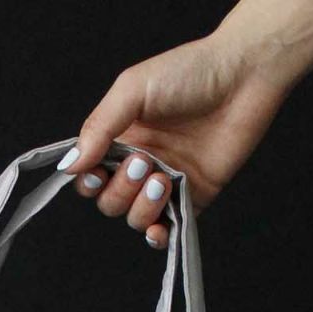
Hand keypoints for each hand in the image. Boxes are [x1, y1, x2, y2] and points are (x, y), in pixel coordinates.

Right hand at [58, 34, 288, 247]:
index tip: (98, 171)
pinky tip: (158, 229)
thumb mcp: (132, 90)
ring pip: (134, 218)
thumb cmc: (189, 72)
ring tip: (162, 179)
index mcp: (121, 139)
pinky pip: (167, 230)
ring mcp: (166, 183)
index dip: (89, 181)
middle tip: (144, 162)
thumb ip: (99, 128)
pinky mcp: (193, 197)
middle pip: (109, 202)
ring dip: (141, 207)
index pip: (90, 176)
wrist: (243, 77)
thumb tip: (69, 166)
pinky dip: (157, 236)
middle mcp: (140, 163)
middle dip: (120, 190)